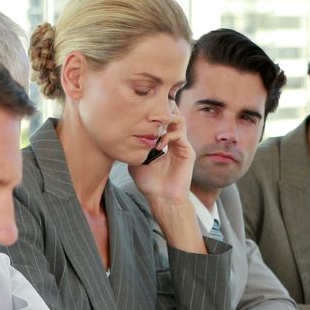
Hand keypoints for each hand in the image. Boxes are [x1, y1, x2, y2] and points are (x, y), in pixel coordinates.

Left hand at [126, 104, 204, 252]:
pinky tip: (158, 145)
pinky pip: (179, 135)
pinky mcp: (187, 152)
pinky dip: (168, 136)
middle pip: (173, 114)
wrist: (162, 199)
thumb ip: (134, 147)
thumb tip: (122, 136)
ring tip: (154, 127)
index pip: (162, 119)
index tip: (141, 112)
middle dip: (162, 110)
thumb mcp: (136, 161)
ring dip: (166, 120)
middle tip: (149, 112)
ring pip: (179, 120)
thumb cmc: (150, 183)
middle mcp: (174, 141)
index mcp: (164, 141)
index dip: (154, 113)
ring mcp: (182, 145)